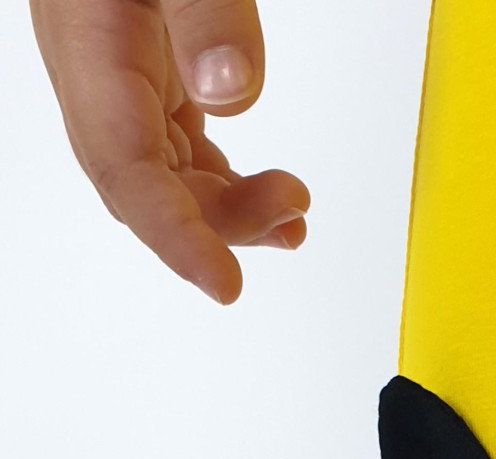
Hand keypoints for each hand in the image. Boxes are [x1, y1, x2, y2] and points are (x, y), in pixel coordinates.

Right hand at [30, 0, 310, 303]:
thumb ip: (203, 9)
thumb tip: (232, 89)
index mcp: (89, 49)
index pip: (126, 173)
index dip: (176, 239)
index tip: (225, 283)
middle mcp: (97, 75)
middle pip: (148, 189)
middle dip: (216, 225)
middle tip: (291, 215)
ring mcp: (121, 76)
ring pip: (168, 177)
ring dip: (230, 210)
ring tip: (295, 213)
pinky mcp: (149, 70)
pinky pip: (181, 148)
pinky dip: (226, 181)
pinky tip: (271, 193)